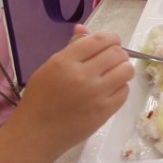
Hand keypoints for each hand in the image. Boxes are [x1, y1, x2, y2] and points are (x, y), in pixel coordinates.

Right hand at [11, 27, 132, 152]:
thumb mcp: (49, 67)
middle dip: (118, 52)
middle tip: (112, 59)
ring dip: (122, 68)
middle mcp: (83, 76)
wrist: (35, 134)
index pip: (100, 40)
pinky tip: (110, 89)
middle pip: (117, 53)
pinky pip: (125, 91)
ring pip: (126, 70)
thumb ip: (71, 47)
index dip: (111, 38)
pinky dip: (120, 87)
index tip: (111, 42)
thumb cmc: (40, 98)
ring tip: (113, 73)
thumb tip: (84, 28)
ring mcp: (96, 95)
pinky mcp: (105, 111)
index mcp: (66, 62)